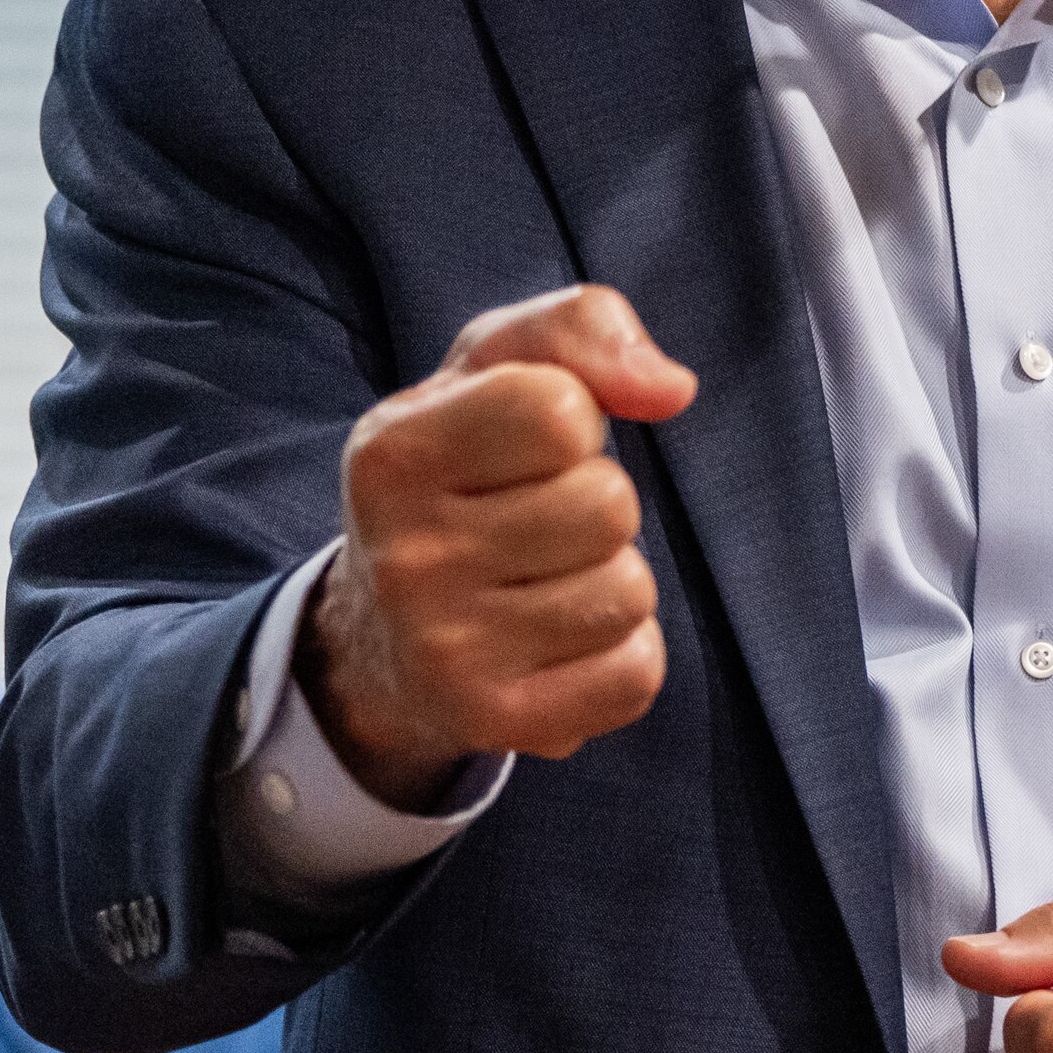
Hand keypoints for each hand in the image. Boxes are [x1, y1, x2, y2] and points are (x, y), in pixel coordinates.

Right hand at [305, 284, 699, 807]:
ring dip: (610, 579)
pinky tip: (558, 643)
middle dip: (596, 504)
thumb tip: (671, 387)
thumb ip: (579, 329)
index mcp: (389, 452)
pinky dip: (621, 655)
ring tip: (541, 581)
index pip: (560, 410)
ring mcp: (443, 649)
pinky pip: (635, 674)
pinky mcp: (493, 723)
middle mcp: (403, 555)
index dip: (574, 419)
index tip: (528, 444)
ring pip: (629, 591)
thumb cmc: (462, 473)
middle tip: (534, 522)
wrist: (382, 634)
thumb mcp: (491, 371)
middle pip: (607, 506)